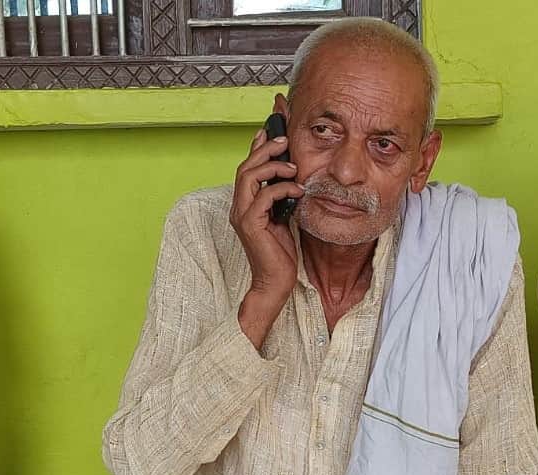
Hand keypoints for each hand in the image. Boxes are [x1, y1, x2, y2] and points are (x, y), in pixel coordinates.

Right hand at [230, 128, 303, 347]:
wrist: (275, 283)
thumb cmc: (280, 253)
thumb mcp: (283, 218)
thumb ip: (282, 198)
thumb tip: (293, 177)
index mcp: (246, 203)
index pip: (248, 167)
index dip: (257, 146)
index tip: (270, 128)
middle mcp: (239, 206)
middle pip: (245, 166)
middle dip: (265, 148)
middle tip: (284, 138)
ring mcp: (242, 215)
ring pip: (249, 176)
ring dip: (272, 165)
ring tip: (293, 166)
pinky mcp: (250, 225)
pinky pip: (263, 196)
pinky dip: (281, 188)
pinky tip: (298, 190)